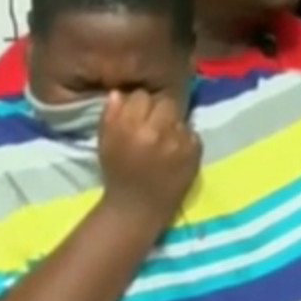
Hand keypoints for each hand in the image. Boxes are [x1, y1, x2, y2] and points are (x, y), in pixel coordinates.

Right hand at [98, 90, 200, 222]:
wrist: (138, 208)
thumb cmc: (118, 174)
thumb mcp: (106, 143)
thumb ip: (110, 115)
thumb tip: (119, 92)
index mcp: (131, 127)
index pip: (141, 95)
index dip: (139, 104)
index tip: (138, 114)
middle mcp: (157, 131)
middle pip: (164, 102)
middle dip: (158, 110)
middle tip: (153, 124)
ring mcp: (179, 142)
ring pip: (179, 116)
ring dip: (172, 124)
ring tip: (164, 139)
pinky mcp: (194, 153)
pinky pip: (192, 132)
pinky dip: (185, 138)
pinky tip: (175, 151)